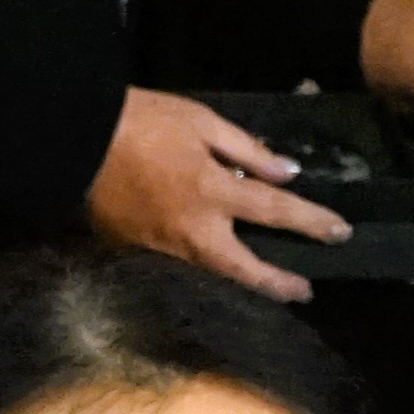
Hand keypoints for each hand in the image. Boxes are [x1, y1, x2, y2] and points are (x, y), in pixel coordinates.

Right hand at [86, 89, 350, 304]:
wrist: (74, 138)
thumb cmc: (141, 121)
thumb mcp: (201, 121)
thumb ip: (245, 149)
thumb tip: (287, 172)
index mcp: (213, 191)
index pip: (276, 210)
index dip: (312, 221)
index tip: (340, 232)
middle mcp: (194, 229)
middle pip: (245, 268)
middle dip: (278, 284)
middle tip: (304, 292)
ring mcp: (164, 246)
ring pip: (214, 274)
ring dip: (245, 282)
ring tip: (268, 286)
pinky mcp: (138, 250)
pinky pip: (183, 266)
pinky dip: (207, 269)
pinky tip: (217, 266)